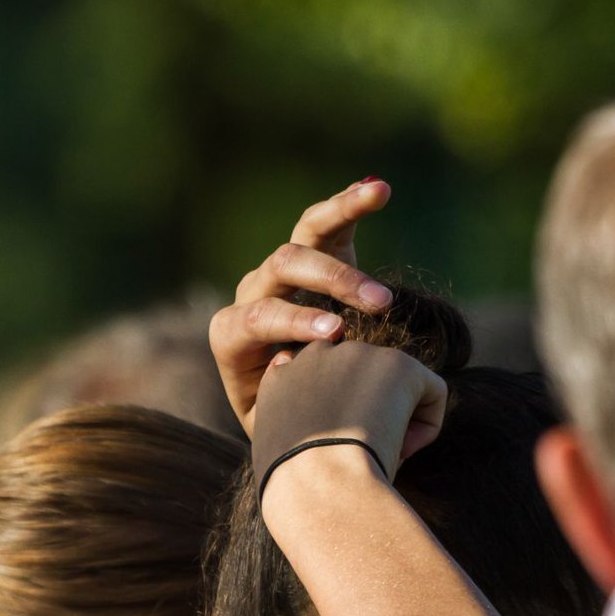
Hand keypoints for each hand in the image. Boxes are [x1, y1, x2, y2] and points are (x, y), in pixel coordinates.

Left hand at [210, 179, 391, 435]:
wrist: (289, 407)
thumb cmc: (284, 423)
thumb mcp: (276, 427)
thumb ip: (282, 409)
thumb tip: (292, 376)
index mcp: (233, 338)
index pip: (257, 318)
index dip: (293, 322)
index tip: (335, 336)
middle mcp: (252, 295)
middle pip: (283, 268)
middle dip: (333, 283)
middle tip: (380, 306)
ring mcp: (280, 273)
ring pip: (303, 237)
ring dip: (345, 232)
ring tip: (381, 213)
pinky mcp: (311, 256)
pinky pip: (326, 223)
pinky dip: (350, 204)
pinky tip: (378, 188)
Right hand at [252, 339, 446, 501]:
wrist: (316, 491)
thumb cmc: (300, 498)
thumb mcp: (286, 460)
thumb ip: (302, 433)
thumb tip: (341, 432)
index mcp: (278, 381)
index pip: (314, 380)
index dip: (335, 417)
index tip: (335, 453)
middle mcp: (313, 357)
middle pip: (360, 382)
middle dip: (365, 417)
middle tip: (358, 460)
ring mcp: (355, 354)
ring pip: (395, 388)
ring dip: (395, 424)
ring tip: (378, 458)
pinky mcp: (395, 364)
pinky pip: (432, 390)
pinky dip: (427, 427)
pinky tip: (402, 450)